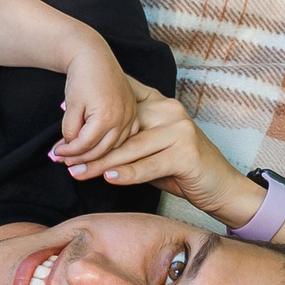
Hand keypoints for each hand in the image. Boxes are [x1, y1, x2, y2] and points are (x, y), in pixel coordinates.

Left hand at [50, 52, 139, 166]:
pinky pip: (126, 137)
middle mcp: (123, 119)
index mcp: (107, 117)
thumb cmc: (82, 78)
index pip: (85, 145)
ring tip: (79, 157)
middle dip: (81, 158)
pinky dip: (113, 145)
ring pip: (115, 147)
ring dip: (97, 154)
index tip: (56, 154)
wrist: (95, 56)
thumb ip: (70, 130)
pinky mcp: (134, 113)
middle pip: (101, 150)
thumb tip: (70, 148)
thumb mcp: (71, 106)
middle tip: (65, 161)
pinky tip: (100, 147)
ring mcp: (131, 116)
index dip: (68, 152)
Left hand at [66, 83, 259, 224]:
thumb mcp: (153, 149)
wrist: (222, 186)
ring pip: (132, 148)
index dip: (94, 105)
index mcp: (162, 104)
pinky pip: (149, 165)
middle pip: (122, 128)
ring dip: (102, 163)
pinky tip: (110, 179)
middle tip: (63, 156)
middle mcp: (171, 112)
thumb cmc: (183, 169)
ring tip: (77, 172)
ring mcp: (180, 132)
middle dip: (90, 145)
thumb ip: (128, 141)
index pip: (124, 98)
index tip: (63, 110)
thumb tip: (87, 143)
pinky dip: (129, 174)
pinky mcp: (186, 155)